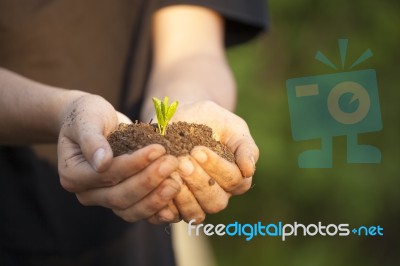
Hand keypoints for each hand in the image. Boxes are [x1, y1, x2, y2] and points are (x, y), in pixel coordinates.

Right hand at [57, 93, 180, 221]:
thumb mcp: (87, 120)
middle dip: (149, 181)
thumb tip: (102, 163)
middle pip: (120, 196)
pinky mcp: (122, 200)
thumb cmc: (88, 115)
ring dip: (155, 199)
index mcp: (73, 175)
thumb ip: (92, 140)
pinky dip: (156, 212)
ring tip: (176, 183)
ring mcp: (105, 199)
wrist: (94, 120)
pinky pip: (139, 212)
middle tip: (172, 163)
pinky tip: (173, 207)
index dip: (134, 164)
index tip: (158, 150)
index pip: (107, 175)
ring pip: (130, 210)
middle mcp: (87, 193)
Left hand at [148, 100, 258, 223]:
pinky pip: (173, 215)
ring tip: (171, 172)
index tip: (198, 149)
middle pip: (216, 202)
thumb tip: (249, 170)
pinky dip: (166, 206)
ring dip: (184, 196)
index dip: (217, 168)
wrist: (179, 116)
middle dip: (199, 182)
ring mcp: (197, 202)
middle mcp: (218, 193)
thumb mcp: (231, 126)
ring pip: (196, 214)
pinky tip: (160, 188)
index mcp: (235, 177)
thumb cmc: (210, 119)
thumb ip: (245, 147)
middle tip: (183, 161)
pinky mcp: (176, 205)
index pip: (234, 181)